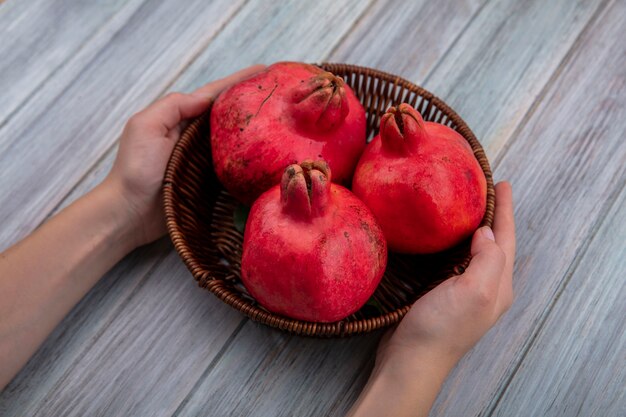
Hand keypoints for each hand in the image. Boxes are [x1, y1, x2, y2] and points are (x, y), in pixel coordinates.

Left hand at [104, 64, 265, 247]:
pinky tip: (269, 157)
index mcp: (181, 119)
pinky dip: (250, 161)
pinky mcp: (210, 184)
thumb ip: (173, 106)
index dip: (239, 81)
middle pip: (229, 115)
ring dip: (256, 131)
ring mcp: (204, 160)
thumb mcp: (145, 126)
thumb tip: (205, 98)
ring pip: (235, 141)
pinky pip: (235, 168)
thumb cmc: (135, 169)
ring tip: (282, 121)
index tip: (266, 70)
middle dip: (252, 103)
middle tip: (282, 95)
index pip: (214, 95)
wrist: (130, 213)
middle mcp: (195, 137)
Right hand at [378, 181, 515, 368]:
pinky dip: (460, 244)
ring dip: (479, 229)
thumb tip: (486, 233)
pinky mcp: (447, 297)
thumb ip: (487, 260)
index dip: (505, 210)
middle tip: (487, 190)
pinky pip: (461, 262)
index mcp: (498, 285)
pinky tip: (449, 240)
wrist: (412, 359)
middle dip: (496, 217)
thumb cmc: (441, 327)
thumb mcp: (473, 291)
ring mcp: (467, 295)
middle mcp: (488, 289)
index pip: (506, 239)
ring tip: (471, 208)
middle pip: (497, 245)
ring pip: (479, 253)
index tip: (502, 183)